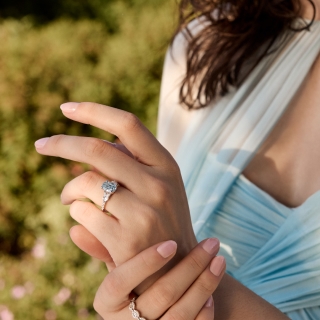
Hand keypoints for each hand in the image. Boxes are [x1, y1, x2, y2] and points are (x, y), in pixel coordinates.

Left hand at [35, 102, 197, 289]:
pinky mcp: (127, 239)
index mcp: (166, 165)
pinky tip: (83, 221)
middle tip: (41, 145)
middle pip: (97, 150)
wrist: (178, 269)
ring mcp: (144, 211)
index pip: (128, 125)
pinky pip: (82, 213)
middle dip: (62, 144)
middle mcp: (158, 183)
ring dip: (68, 189)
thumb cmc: (162, 222)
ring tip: (67, 198)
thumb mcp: (159, 188)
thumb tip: (86, 160)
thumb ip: (130, 167)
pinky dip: (75, 213)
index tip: (66, 107)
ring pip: (86, 181)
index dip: (95, 111)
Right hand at [94, 238, 225, 319]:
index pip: (119, 282)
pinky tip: (213, 291)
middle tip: (213, 243)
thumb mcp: (117, 270)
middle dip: (191, 266)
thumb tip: (76, 226)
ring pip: (179, 314)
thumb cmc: (134, 284)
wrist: (147, 318)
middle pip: (160, 295)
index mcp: (106, 302)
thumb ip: (103, 249)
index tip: (172, 243)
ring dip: (204, 285)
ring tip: (220, 260)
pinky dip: (204, 312)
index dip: (145, 263)